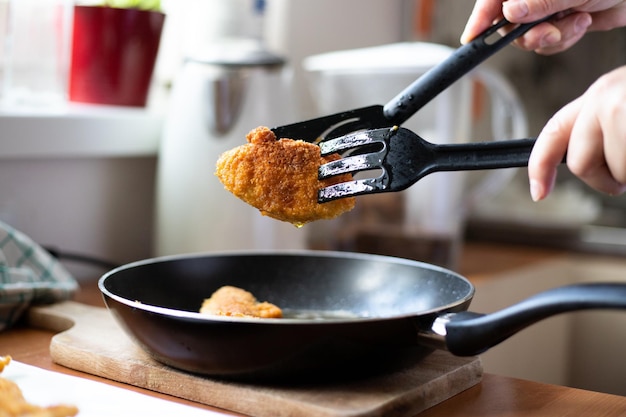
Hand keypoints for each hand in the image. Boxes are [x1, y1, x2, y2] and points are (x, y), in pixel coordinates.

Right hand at [461, 0, 625, 54]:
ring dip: (553, 37)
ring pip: (528, 37)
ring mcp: (545, 9)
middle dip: (529, 34)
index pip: (492, 0)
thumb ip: (539, 1)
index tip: (472, 39)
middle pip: (508, 24)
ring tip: (576, 20)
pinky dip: (565, 40)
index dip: (480, 19)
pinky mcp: (559, 21)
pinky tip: (581, 22)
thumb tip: (511, 12)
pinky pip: (548, 43)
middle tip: (550, 31)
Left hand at [529, 65, 625, 200]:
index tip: (537, 193)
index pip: (555, 132)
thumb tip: (583, 162)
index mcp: (601, 94)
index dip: (540, 165)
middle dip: (606, 180)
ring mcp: (619, 108)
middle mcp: (604, 97)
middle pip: (580, 163)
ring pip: (616, 172)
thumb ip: (604, 128)